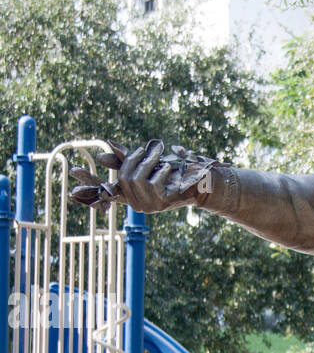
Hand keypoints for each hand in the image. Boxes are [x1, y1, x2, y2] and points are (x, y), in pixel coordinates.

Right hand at [70, 140, 219, 213]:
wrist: (200, 182)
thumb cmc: (173, 172)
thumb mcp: (147, 162)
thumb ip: (126, 158)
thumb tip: (104, 151)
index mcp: (130, 194)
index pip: (104, 189)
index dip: (90, 182)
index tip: (74, 171)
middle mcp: (136, 204)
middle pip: (123, 177)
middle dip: (135, 158)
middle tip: (150, 146)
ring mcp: (149, 206)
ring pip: (136, 179)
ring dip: (149, 161)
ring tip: (161, 153)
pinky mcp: (161, 204)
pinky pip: (152, 182)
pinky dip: (160, 170)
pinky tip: (170, 169)